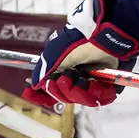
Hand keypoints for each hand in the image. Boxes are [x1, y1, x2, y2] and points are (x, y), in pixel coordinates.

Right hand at [23, 0, 138, 107]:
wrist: (105, 38)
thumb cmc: (80, 42)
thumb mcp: (56, 53)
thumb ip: (43, 70)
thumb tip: (34, 84)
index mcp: (62, 68)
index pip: (50, 86)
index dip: (42, 93)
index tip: (32, 95)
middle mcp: (75, 75)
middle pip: (65, 96)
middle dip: (64, 91)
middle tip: (66, 81)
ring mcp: (91, 80)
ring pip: (82, 99)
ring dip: (81, 94)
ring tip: (85, 84)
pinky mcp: (106, 84)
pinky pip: (100, 98)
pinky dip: (98, 94)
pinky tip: (97, 87)